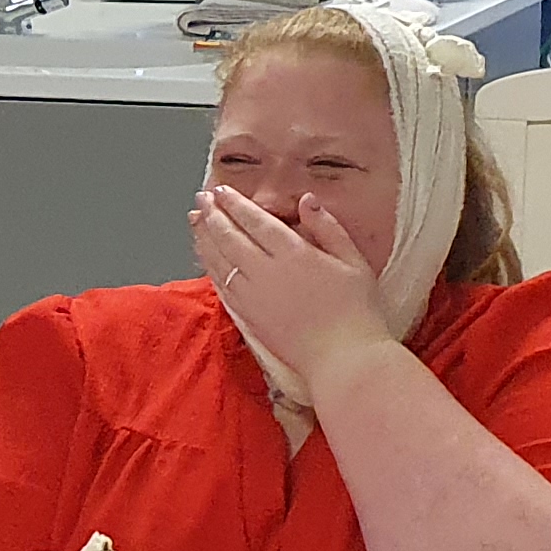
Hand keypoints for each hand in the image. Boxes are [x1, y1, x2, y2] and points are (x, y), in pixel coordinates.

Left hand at [190, 182, 392, 385]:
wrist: (343, 359)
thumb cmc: (356, 310)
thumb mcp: (354, 262)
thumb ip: (328, 228)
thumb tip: (307, 200)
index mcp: (295, 253)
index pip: (256, 221)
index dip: (236, 204)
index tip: (221, 191)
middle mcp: (267, 271)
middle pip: (230, 236)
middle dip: (213, 214)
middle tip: (201, 199)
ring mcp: (253, 295)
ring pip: (219, 259)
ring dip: (204, 237)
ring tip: (195, 220)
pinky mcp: (247, 316)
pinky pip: (220, 284)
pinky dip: (209, 265)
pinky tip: (204, 256)